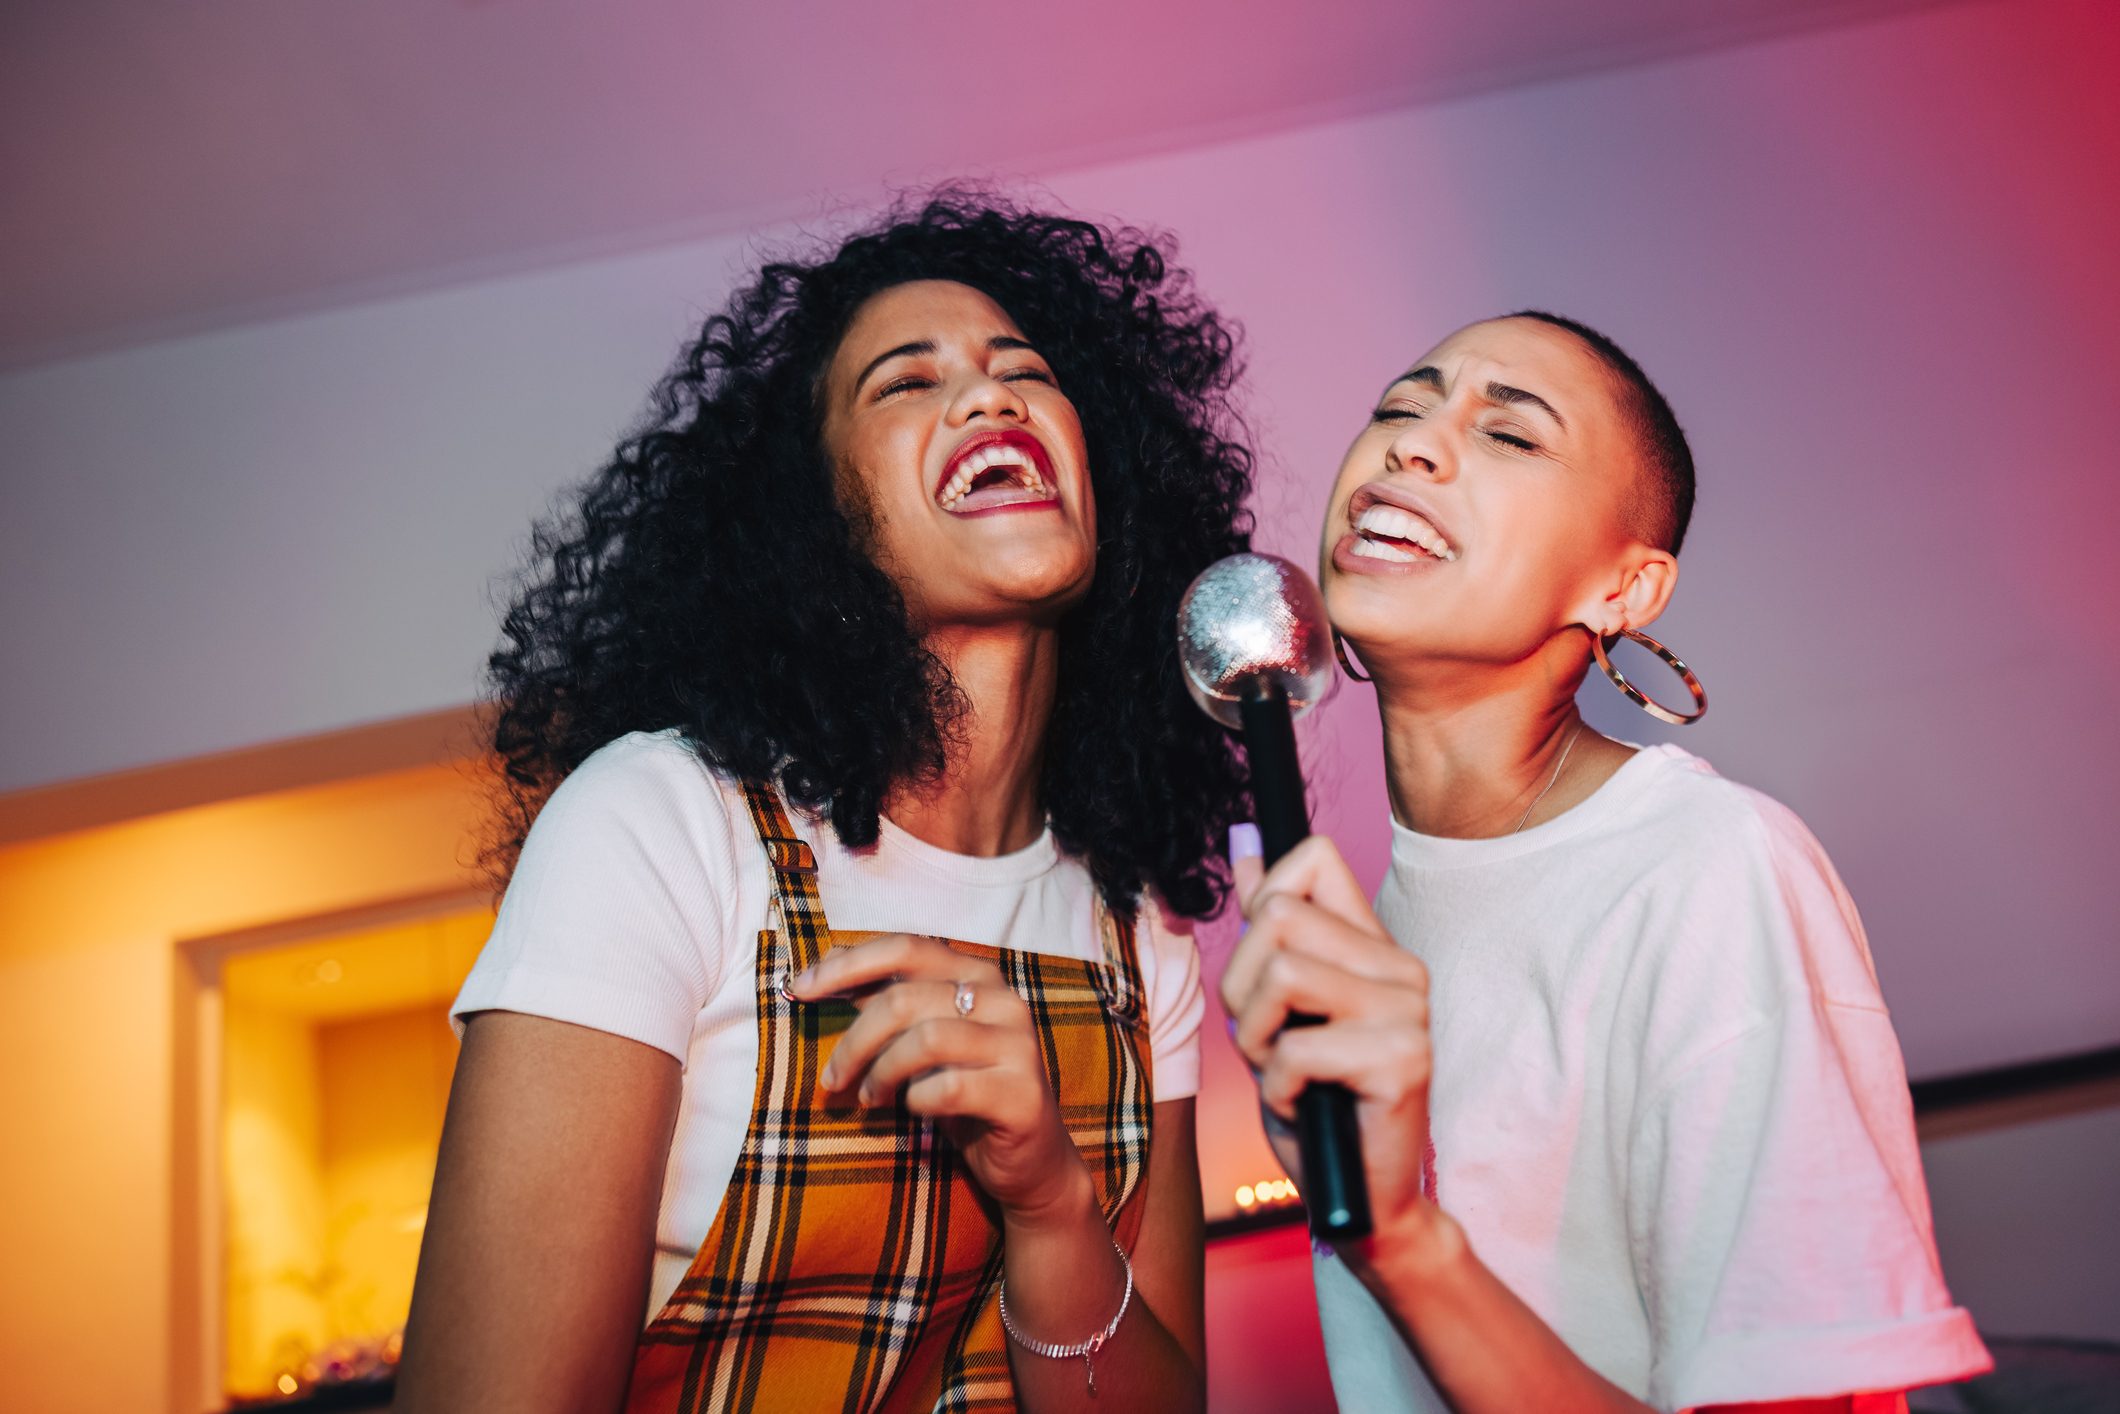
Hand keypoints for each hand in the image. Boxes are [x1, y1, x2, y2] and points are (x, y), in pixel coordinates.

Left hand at [789, 934, 1089, 1225]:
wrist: (1030, 1161)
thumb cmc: (966, 1095)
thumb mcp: (922, 1041)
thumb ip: (886, 1001)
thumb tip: (825, 968)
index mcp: (979, 975)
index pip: (907, 947)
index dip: (847, 964)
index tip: (800, 989)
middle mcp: (1004, 1000)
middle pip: (905, 997)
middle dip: (855, 1039)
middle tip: (832, 1078)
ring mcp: (1018, 1045)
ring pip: (925, 1039)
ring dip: (882, 1072)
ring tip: (869, 1098)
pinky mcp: (1022, 1093)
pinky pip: (949, 1087)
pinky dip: (918, 1100)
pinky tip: (915, 1110)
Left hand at [1219, 835, 1436, 1253]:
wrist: (1358, 1197)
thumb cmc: (1315, 1104)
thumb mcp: (1275, 1008)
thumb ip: (1267, 927)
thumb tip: (1244, 840)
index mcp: (1373, 946)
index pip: (1314, 858)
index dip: (1261, 903)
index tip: (1263, 967)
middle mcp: (1401, 968)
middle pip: (1276, 917)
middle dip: (1242, 989)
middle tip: (1269, 1043)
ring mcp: (1409, 1012)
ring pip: (1281, 975)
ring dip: (1255, 1038)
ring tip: (1285, 1074)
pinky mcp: (1403, 1060)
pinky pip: (1294, 1049)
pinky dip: (1275, 1088)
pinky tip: (1303, 1106)